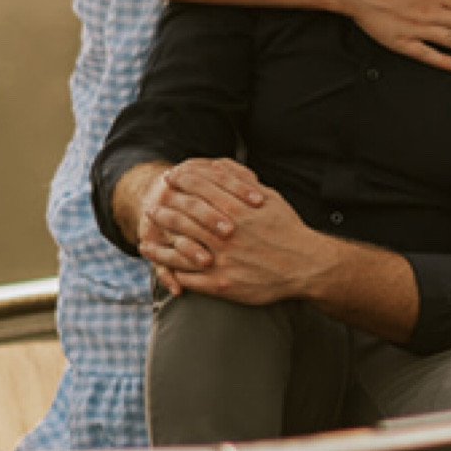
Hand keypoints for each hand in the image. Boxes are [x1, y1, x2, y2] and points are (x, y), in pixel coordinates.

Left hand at [136, 158, 322, 302]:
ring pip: (179, 249)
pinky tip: (163, 267)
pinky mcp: (222, 284)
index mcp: (236, 210)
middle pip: (183, 217)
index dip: (181, 182)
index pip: (198, 189)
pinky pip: (189, 277)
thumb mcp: (270, 198)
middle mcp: (224, 234)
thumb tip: (217, 167)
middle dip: (164, 211)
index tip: (170, 179)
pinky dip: (172, 272)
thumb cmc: (287, 229)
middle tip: (152, 207)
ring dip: (159, 244)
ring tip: (144, 241)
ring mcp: (221, 260)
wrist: (305, 266)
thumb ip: (241, 183)